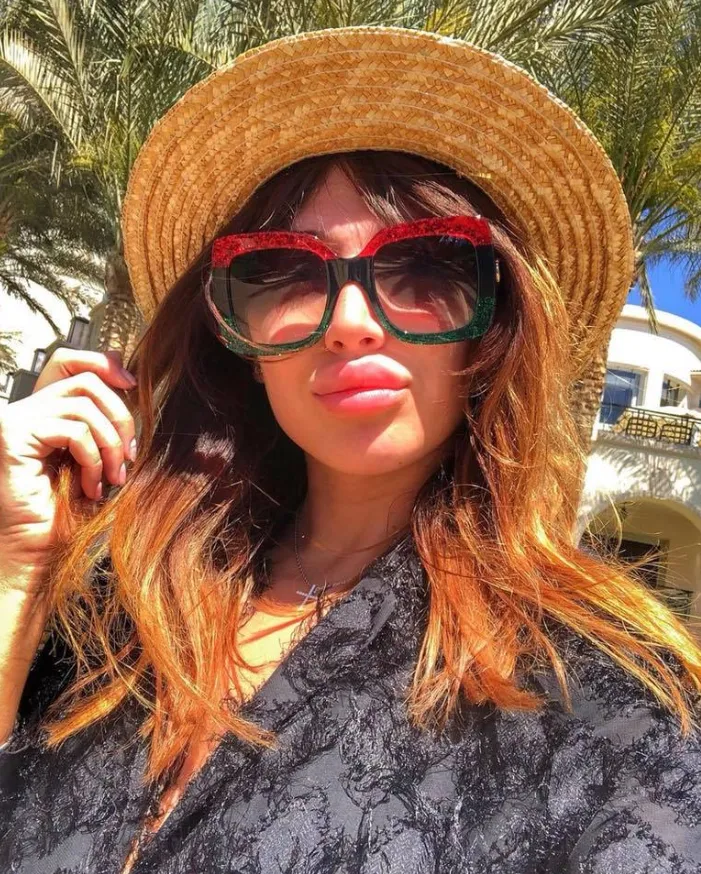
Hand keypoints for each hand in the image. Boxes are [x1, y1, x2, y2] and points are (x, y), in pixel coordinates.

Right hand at [0, 348, 136, 596]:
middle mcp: (24, 409)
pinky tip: (91, 486)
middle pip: (86, 382)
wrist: (38, 552)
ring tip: (112, 477)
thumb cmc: (68, 512)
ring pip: (84, 407)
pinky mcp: (13, 436)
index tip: (132, 384)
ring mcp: (15, 420)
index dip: (104, 362)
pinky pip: (73, 430)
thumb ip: (105, 420)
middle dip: (120, 418)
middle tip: (128, 457)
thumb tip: (129, 379)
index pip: (69, 361)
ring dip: (109, 445)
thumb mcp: (98, 456)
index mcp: (43, 410)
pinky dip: (92, 459)